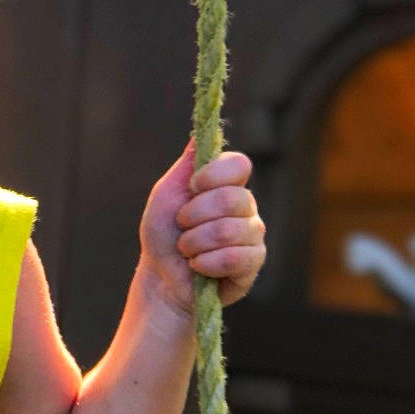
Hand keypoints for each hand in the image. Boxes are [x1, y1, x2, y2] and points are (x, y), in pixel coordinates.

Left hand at [139, 143, 265, 316]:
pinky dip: (206, 263)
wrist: (161, 277)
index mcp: (227, 184)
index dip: (214, 175)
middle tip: (182, 225)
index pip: (239, 165)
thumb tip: (198, 136)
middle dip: (195, 215)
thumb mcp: (165, 196)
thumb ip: (185, 167)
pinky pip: (234, 258)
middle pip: (232, 198)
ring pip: (230, 230)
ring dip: (195, 243)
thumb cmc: (164, 235)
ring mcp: (252, 234)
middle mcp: (245, 206)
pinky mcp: (253, 263)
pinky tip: (199, 267)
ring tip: (187, 250)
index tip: (192, 187)